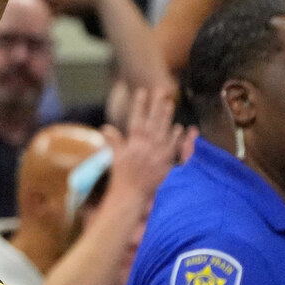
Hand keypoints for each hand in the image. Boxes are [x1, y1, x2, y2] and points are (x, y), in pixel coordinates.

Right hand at [102, 87, 183, 203]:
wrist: (132, 193)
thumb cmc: (122, 175)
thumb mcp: (116, 157)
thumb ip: (114, 141)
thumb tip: (105, 128)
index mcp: (133, 143)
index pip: (136, 119)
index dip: (139, 105)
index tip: (141, 92)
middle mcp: (146, 146)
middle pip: (152, 121)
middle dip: (156, 105)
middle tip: (160, 91)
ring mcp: (157, 153)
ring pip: (163, 130)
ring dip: (166, 116)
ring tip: (169, 103)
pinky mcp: (165, 162)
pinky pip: (172, 146)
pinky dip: (175, 136)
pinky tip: (178, 127)